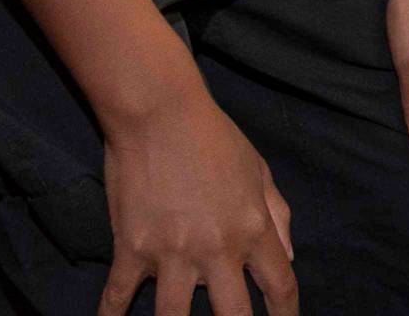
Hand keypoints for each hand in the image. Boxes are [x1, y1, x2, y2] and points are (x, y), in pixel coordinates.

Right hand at [96, 84, 295, 315]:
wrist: (160, 113)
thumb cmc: (214, 137)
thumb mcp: (259, 171)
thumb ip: (277, 215)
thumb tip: (290, 256)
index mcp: (252, 228)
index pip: (279, 284)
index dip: (286, 314)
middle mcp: (216, 249)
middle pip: (233, 315)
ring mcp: (171, 253)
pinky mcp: (131, 249)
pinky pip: (118, 296)